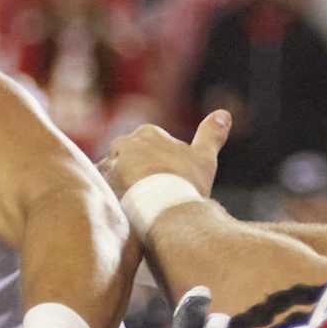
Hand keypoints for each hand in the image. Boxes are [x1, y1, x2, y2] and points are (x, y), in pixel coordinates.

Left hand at [100, 113, 225, 204]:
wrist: (171, 214)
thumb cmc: (189, 185)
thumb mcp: (205, 158)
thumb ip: (211, 135)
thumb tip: (224, 113)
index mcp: (149, 133)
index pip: (148, 146)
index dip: (158, 166)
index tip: (166, 183)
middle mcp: (126, 143)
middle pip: (128, 157)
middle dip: (135, 173)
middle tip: (151, 196)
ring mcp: (112, 164)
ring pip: (113, 173)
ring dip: (121, 185)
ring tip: (137, 206)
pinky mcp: (103, 186)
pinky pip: (103, 190)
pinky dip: (111, 197)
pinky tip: (124, 210)